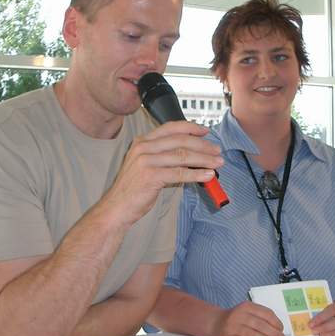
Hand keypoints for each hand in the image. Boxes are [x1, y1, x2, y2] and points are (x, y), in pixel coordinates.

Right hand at [104, 120, 223, 225]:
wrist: (117, 207)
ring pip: (183, 156)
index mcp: (142, 142)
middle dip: (202, 145)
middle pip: (180, 141)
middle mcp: (143, 147)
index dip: (190, 128)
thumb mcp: (146, 166)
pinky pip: (180, 173)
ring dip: (204, 159)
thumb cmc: (133, 189)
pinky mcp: (151, 175)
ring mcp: (146, 161)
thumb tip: (192, 156)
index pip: (171, 128)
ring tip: (217, 163)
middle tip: (217, 151)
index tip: (205, 131)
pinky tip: (207, 176)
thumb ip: (164, 157)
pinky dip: (196, 174)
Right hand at [211, 301, 285, 335]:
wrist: (216, 322)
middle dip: (273, 333)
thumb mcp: (248, 311)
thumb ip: (261, 317)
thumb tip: (277, 330)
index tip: (281, 329)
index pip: (265, 313)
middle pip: (260, 325)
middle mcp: (238, 315)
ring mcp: (231, 327)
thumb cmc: (237, 318)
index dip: (276, 322)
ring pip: (252, 335)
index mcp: (246, 306)